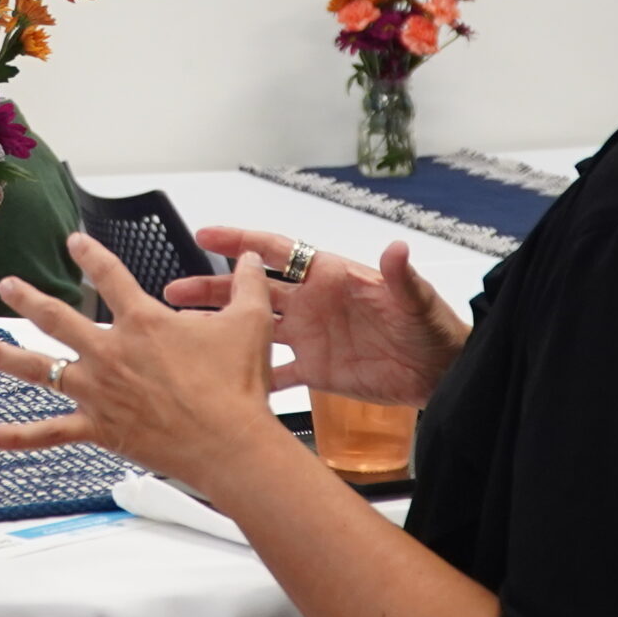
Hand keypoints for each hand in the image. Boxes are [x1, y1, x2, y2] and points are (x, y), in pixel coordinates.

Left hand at [0, 233, 294, 491]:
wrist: (231, 443)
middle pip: (57, 318)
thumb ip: (249, 286)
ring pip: (37, 369)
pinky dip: (13, 437)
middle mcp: (111, 352)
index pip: (110, 276)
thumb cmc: (240, 387)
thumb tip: (255, 257)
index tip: (74, 242)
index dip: (89, 255)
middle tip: (7, 286)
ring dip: (1, 354)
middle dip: (28, 298)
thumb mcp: (251, 324)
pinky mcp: (97, 428)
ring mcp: (98, 391)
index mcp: (143, 322)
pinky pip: (47, 433)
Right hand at [163, 227, 467, 407]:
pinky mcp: (317, 370)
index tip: (206, 235)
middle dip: (213, 288)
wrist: (442, 372)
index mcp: (329, 277)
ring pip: (254, 328)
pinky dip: (252, 375)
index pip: (277, 252)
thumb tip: (397, 248)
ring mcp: (311, 337)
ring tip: (186, 331)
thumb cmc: (432, 329)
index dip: (241, 242)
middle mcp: (313, 303)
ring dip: (221, 328)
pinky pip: (276, 372)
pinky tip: (225, 381)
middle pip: (253, 290)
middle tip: (175, 291)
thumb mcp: (416, 301)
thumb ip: (401, 276)